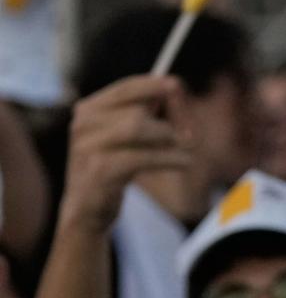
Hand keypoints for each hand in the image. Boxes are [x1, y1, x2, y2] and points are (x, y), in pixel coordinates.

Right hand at [60, 77, 195, 233]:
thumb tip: (175, 88)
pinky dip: (169, 157)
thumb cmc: (115, 168)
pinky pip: (141, 156)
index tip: (177, 86)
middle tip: (190, 133)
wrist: (87, 211)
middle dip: (171, 118)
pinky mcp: (98, 171)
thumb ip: (147, 111)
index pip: (125, 88)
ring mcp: (86, 147)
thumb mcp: (128, 135)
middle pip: (137, 109)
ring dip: (169, 137)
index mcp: (88, 110)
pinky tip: (185, 162)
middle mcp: (83, 125)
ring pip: (137, 126)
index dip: (154, 85)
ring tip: (185, 147)